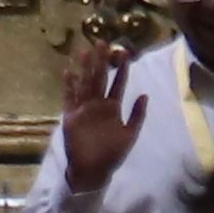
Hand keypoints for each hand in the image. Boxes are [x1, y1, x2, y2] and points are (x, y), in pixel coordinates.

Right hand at [56, 60, 146, 192]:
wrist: (94, 171)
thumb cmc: (112, 154)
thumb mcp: (130, 135)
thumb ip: (137, 115)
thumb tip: (144, 95)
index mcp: (112, 108)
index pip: (117, 83)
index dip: (121, 69)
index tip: (124, 53)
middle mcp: (97, 105)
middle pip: (99, 78)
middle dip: (101, 61)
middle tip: (102, 41)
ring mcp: (83, 109)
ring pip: (85, 84)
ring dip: (85, 68)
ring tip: (85, 50)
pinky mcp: (71, 117)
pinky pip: (69, 99)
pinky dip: (68, 86)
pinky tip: (68, 72)